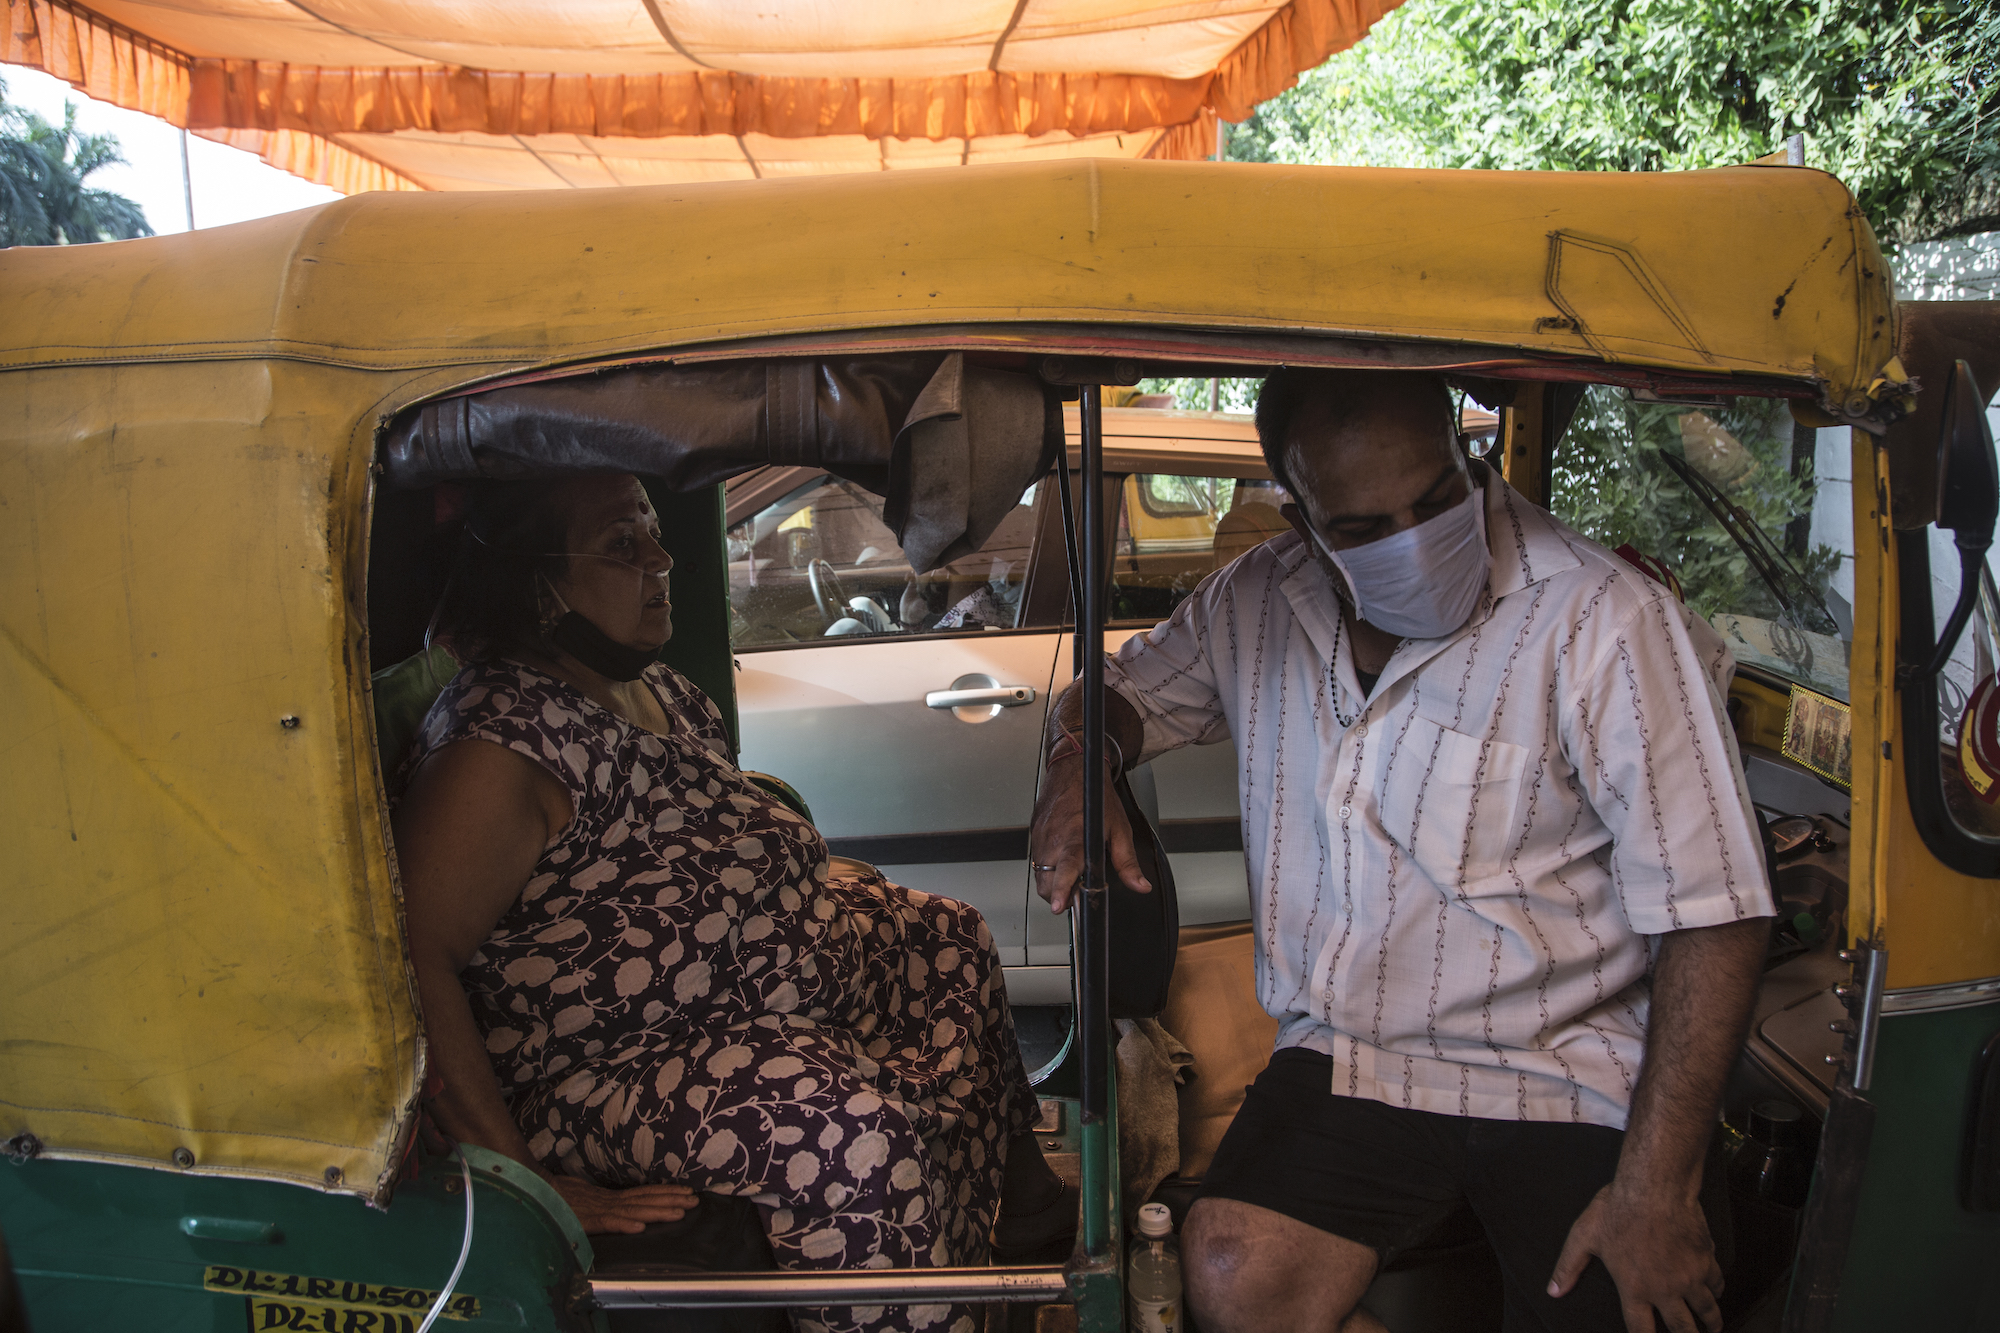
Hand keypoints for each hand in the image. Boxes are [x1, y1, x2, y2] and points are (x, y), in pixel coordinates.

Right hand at [545, 1174, 699, 1234]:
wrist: (535, 1190)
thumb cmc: (557, 1195)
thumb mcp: (584, 1197)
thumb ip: (601, 1202)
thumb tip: (617, 1204)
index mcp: (610, 1197)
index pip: (643, 1194)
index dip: (665, 1193)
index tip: (686, 1192)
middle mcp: (609, 1201)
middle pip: (645, 1200)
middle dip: (671, 1200)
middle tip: (695, 1200)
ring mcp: (599, 1209)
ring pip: (633, 1211)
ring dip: (657, 1212)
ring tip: (679, 1213)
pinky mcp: (586, 1220)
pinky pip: (607, 1223)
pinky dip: (623, 1225)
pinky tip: (639, 1228)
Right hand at [1027, 752, 1148, 912]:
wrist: (1074, 768)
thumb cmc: (1096, 795)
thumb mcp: (1119, 828)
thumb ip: (1127, 862)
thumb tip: (1140, 885)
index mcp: (1076, 837)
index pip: (1065, 870)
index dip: (1062, 890)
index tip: (1061, 906)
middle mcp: (1054, 838)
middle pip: (1046, 883)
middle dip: (1058, 896)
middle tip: (1074, 895)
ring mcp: (1041, 836)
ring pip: (1039, 875)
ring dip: (1051, 884)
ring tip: (1069, 877)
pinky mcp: (1034, 833)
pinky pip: (1036, 861)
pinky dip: (1047, 868)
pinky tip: (1061, 861)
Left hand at [1548, 1180, 1722, 1332]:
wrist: (1655, 1187)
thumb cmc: (1619, 1208)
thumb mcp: (1584, 1237)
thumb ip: (1568, 1267)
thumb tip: (1554, 1289)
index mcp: (1635, 1288)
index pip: (1641, 1330)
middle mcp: (1665, 1289)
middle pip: (1682, 1328)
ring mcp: (1689, 1276)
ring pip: (1706, 1309)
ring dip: (1711, 1321)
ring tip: (1712, 1326)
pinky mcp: (1706, 1259)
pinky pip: (1718, 1283)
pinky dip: (1717, 1290)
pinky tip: (1715, 1290)